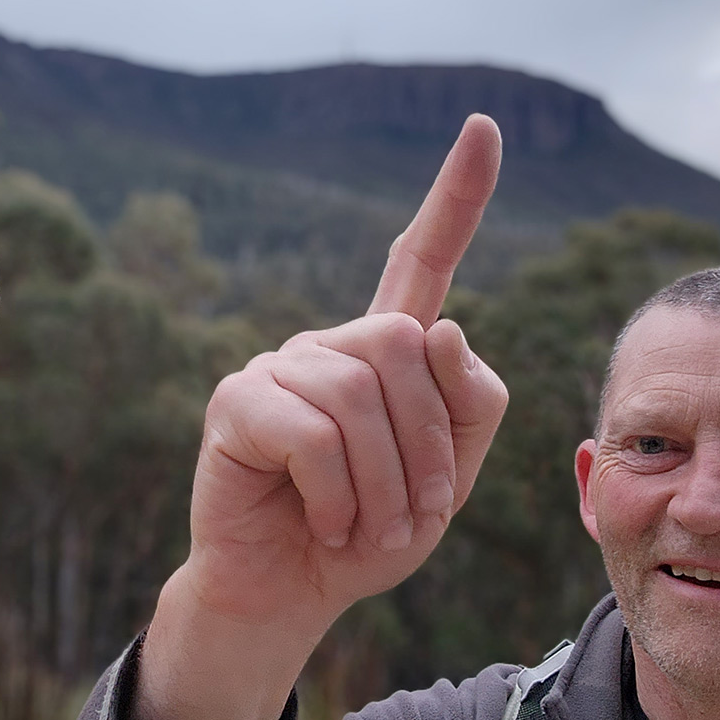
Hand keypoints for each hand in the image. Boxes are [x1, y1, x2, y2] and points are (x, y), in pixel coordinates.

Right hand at [128, 115, 508, 719]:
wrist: (293, 593)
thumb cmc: (371, 532)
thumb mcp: (449, 480)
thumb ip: (468, 406)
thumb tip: (439, 328)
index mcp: (386, 353)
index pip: (421, 259)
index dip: (457, 197)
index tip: (483, 126)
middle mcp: (332, 344)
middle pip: (407, 346)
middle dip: (428, 446)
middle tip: (415, 515)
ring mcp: (279, 366)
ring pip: (361, 396)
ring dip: (386, 486)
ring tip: (368, 530)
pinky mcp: (236, 402)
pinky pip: (311, 433)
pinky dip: (336, 496)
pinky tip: (323, 523)